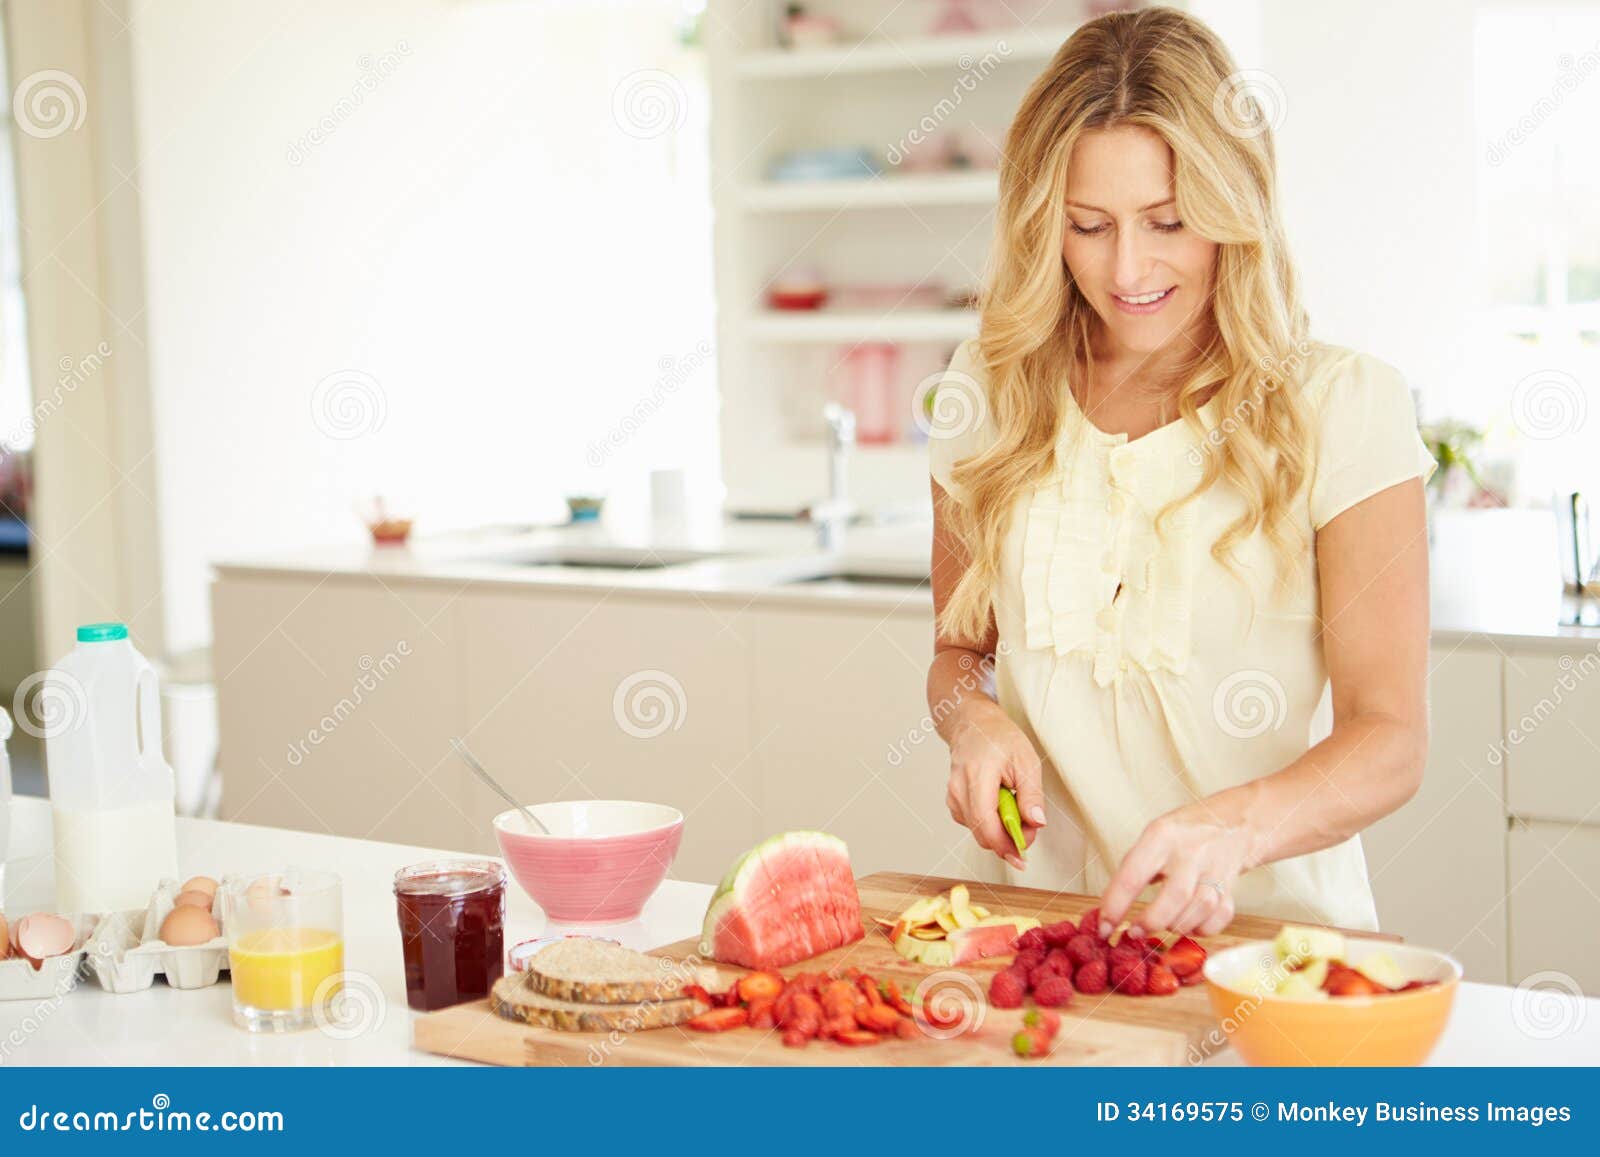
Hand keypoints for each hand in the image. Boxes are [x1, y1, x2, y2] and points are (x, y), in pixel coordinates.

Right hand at [944, 700, 1046, 869]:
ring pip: (978, 832)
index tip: (1024, 851)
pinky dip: (990, 823)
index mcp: (977, 776)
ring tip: (1013, 805)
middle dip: (1008, 840)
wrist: (974, 724)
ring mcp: (953, 796)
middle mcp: (959, 789)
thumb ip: (1031, 795)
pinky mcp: (953, 801)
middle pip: (982, 834)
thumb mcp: (1027, 761)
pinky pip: (973, 824)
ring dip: (1000, 830)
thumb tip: (1036, 823)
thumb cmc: (999, 738)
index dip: (1006, 844)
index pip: (986, 824)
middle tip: (1028, 826)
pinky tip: (999, 805)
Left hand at [1098, 807, 1257, 936]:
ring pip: (1200, 908)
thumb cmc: (1183, 833)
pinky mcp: (1232, 887)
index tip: (1103, 928)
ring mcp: (1215, 869)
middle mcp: (1190, 852)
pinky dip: (1202, 928)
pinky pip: (1219, 917)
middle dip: (1151, 922)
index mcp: (1161, 837)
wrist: (1232, 821)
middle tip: (1135, 933)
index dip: (1115, 907)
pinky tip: (1189, 924)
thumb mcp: (1153, 836)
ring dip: (1177, 926)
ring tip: (1162, 925)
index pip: (1132, 876)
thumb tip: (1110, 908)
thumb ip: (1135, 867)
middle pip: (1174, 896)